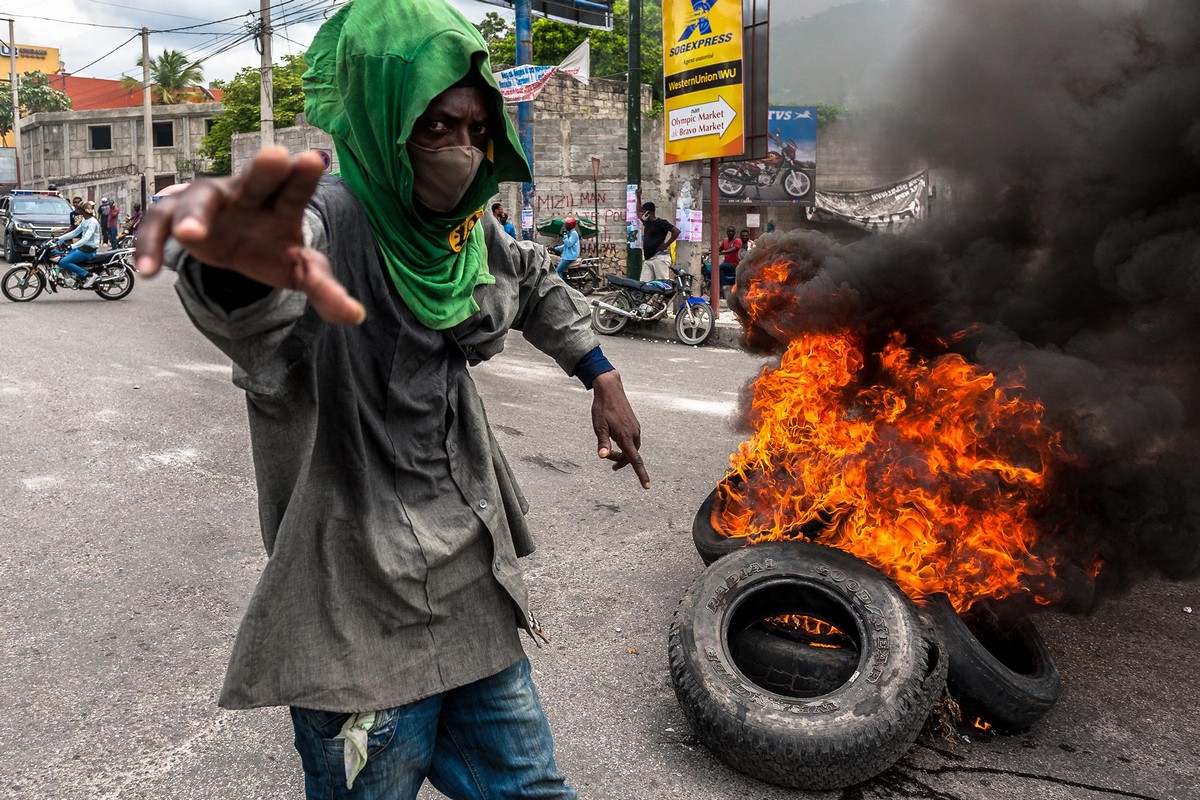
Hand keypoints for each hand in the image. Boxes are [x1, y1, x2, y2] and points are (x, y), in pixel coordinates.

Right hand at [134, 146, 364, 325]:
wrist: (236, 243)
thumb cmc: (273, 247)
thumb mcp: (299, 269)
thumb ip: (325, 290)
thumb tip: (356, 316)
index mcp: (282, 204)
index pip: (296, 189)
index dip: (303, 176)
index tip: (312, 160)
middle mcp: (247, 194)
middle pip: (256, 179)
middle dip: (264, 169)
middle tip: (275, 157)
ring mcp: (211, 202)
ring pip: (200, 200)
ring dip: (195, 215)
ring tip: (191, 236)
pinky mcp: (178, 217)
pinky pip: (160, 226)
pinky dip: (151, 245)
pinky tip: (147, 271)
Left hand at [590, 370, 648, 488]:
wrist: (610, 389)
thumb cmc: (602, 408)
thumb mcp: (599, 426)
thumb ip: (602, 443)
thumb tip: (603, 456)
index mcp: (625, 436)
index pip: (635, 460)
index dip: (641, 475)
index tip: (647, 486)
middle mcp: (634, 434)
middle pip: (631, 456)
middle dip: (620, 461)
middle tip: (606, 457)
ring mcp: (635, 428)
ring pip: (632, 448)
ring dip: (622, 453)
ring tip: (609, 450)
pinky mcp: (634, 424)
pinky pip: (632, 440)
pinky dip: (625, 445)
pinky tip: (615, 438)